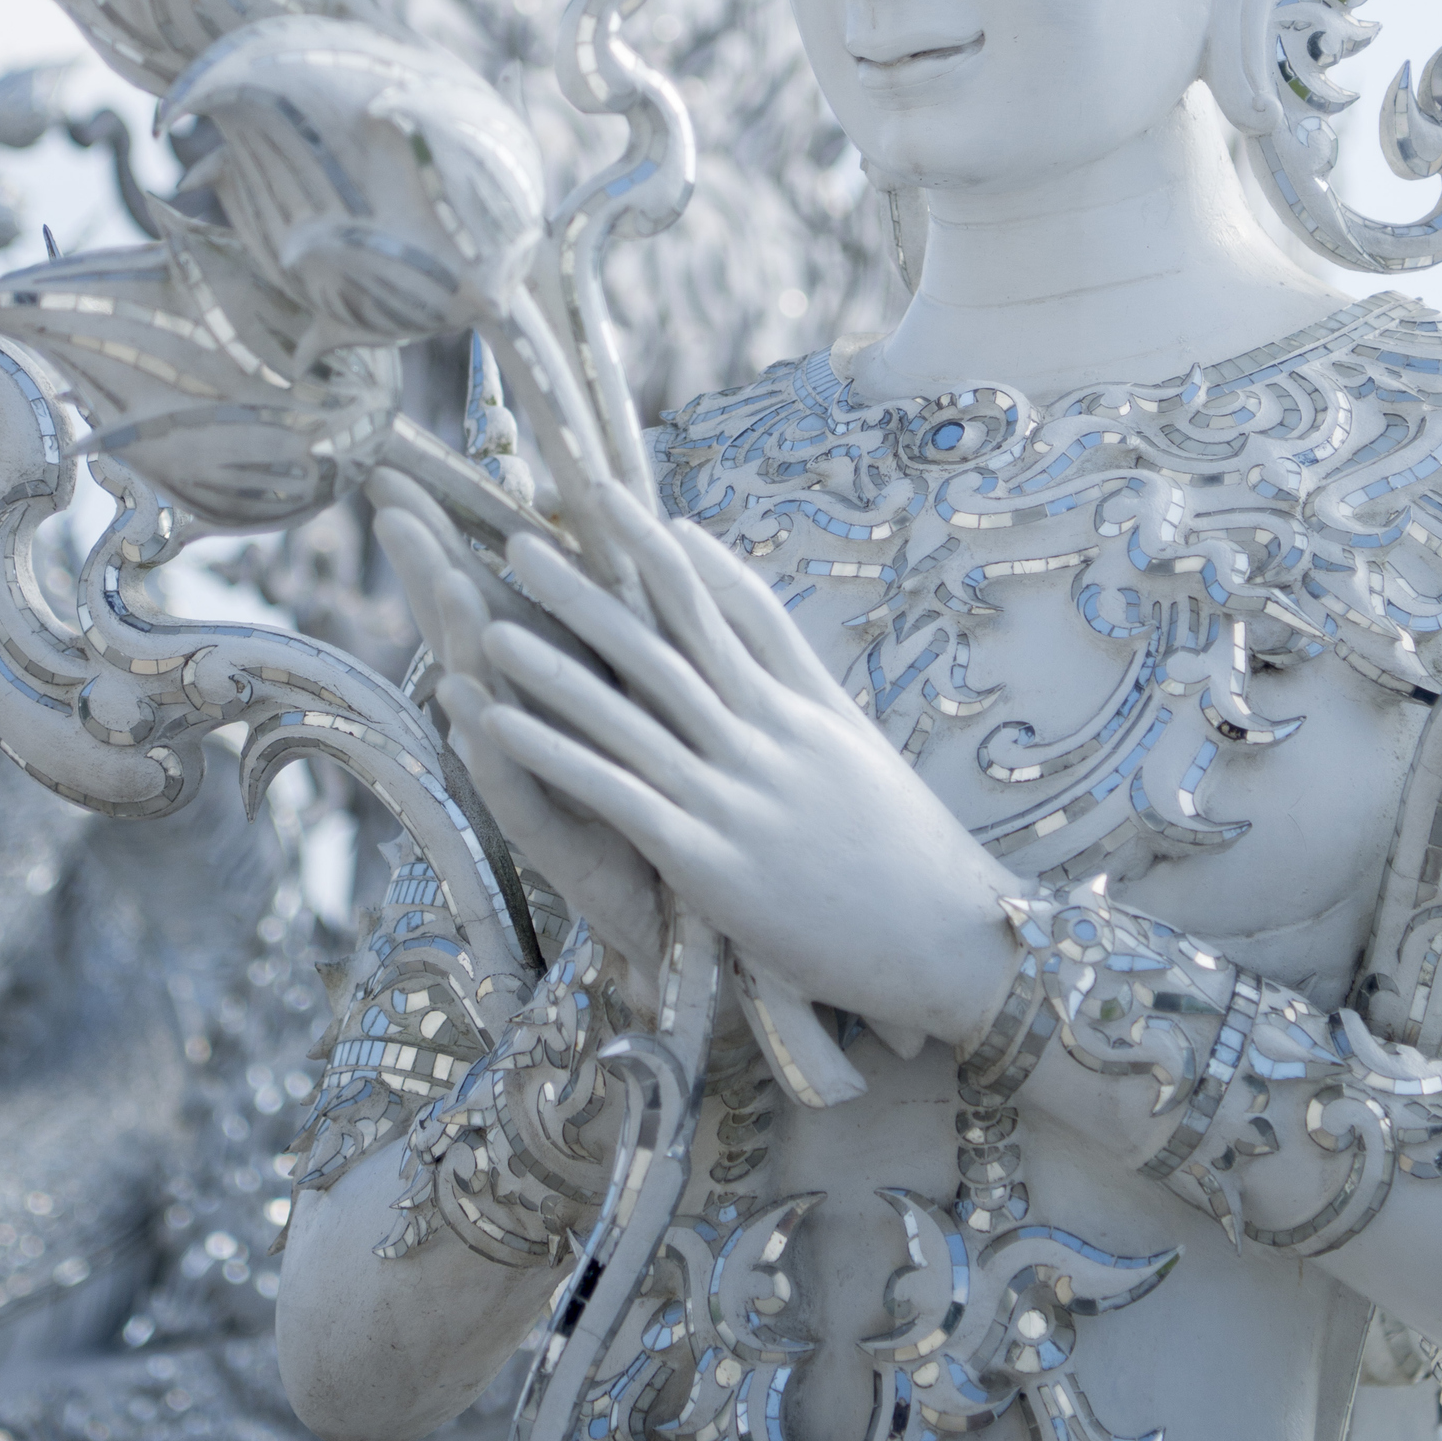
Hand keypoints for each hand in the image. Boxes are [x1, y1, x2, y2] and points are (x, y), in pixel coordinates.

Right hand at [368, 472, 666, 1003]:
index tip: (411, 470)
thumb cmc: (674, 812)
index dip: (462, 534)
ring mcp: (543, 787)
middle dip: (437, 570)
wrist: (699, 926)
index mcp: (572, 687)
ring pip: (496, 705)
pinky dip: (497, 746)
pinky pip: (520, 789)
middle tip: (394, 505)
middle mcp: (541, 731)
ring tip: (444, 582)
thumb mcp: (654, 709)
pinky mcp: (559, 847)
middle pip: (478, 636)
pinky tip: (469, 702)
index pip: (507, 597)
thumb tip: (618, 540)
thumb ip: (628, 634)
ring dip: (467, 645)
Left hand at [474, 482, 1021, 1054]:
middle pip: (666, 642)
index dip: (669, 553)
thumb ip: (803, 684)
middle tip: (521, 536)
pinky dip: (555, 755)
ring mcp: (739, 795)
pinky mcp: (712, 861)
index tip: (615, 501)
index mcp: (803, 707)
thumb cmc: (907, 853)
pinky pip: (618, 794)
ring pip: (632, 712)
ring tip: (487, 623)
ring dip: (554, 665)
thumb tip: (749, 625)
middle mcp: (768, 736)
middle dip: (592, 586)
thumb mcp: (859, 749)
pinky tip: (499, 726)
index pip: (731, 607)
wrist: (954, 939)